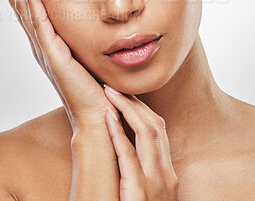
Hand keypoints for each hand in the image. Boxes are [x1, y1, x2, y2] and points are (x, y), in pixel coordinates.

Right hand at [0, 0, 119, 131]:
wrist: (99, 114)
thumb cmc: (97, 84)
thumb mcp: (88, 49)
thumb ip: (83, 30)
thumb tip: (97, 11)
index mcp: (48, 37)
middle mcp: (40, 40)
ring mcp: (44, 47)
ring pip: (23, 3)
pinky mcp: (53, 54)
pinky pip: (38, 21)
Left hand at [103, 85, 178, 200]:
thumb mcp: (153, 196)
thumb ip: (147, 177)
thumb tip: (133, 158)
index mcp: (168, 175)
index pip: (159, 132)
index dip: (143, 110)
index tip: (127, 97)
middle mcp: (165, 176)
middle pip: (155, 126)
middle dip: (135, 103)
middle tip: (116, 87)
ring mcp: (154, 183)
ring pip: (146, 133)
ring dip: (127, 108)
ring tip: (110, 93)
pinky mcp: (138, 192)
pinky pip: (128, 155)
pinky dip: (118, 132)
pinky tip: (108, 116)